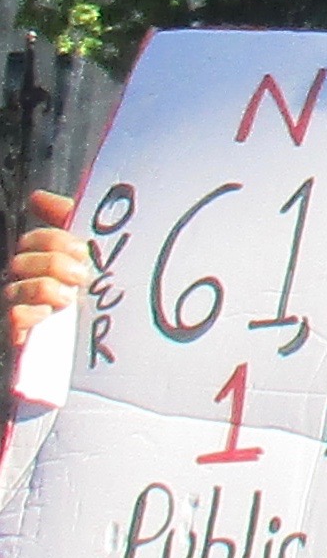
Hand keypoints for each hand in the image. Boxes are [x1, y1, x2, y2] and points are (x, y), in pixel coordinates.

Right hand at [5, 193, 90, 361]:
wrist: (79, 360)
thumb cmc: (80, 309)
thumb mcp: (81, 266)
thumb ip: (68, 230)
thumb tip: (37, 198)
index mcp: (37, 265)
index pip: (34, 238)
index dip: (55, 238)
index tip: (82, 250)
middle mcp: (19, 284)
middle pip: (23, 257)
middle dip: (55, 262)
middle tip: (80, 276)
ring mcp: (14, 310)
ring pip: (16, 287)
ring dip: (46, 288)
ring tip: (67, 299)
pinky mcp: (14, 337)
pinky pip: (13, 318)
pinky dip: (29, 315)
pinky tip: (45, 318)